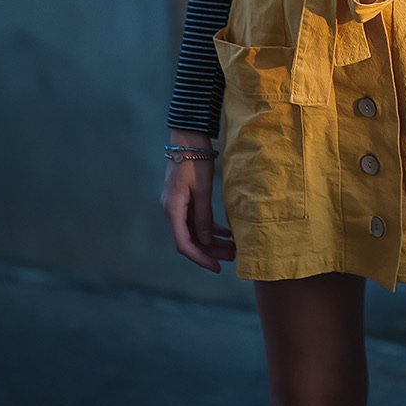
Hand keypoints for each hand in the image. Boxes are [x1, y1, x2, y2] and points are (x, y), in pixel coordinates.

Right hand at [160, 138, 235, 272]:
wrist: (188, 138)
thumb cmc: (195, 161)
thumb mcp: (202, 189)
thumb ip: (203, 215)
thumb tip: (206, 240)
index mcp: (173, 209)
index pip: (184, 244)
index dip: (200, 258)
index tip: (217, 267)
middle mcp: (172, 210)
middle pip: (190, 240)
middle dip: (210, 251)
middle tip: (231, 257)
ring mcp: (178, 205)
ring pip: (195, 231)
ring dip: (212, 240)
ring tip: (233, 248)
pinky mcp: (185, 199)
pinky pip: (197, 220)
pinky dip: (210, 227)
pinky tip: (226, 233)